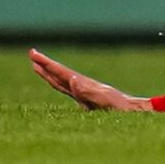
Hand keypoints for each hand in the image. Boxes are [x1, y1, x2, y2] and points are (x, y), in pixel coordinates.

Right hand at [28, 49, 152, 110]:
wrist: (133, 110)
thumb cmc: (120, 107)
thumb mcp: (102, 100)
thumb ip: (86, 91)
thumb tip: (72, 78)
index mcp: (83, 85)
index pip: (61, 73)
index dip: (47, 65)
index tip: (34, 55)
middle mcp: (82, 85)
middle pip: (59, 73)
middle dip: (45, 65)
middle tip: (31, 53)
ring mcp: (84, 91)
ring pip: (62, 80)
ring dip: (49, 73)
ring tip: (37, 65)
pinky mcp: (86, 99)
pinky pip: (67, 89)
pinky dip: (59, 83)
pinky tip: (57, 80)